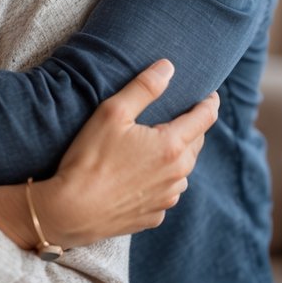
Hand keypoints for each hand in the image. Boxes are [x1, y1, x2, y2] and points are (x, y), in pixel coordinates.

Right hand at [35, 60, 217, 245]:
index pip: (205, 118)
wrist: (71, 210)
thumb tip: (168, 67)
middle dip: (191, 128)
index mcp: (172, 145)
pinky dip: (160, 181)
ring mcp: (167, 198)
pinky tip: (139, 176)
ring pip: (182, 170)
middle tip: (178, 116)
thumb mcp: (112, 112)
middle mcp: (178, 174)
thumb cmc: (89, 158)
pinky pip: (166, 192)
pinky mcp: (155, 215)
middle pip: (196, 143)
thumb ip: (143, 87)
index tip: (210, 94)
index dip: (209, 102)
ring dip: (175, 156)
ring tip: (154, 147)